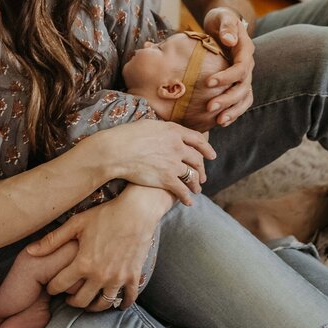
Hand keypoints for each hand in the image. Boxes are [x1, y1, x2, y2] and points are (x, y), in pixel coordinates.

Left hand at [26, 185, 171, 310]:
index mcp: (83, 263)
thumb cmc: (105, 214)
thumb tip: (30, 251)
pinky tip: (116, 303)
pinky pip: (127, 298)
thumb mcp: (76, 224)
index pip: (60, 286)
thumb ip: (52, 240)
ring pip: (102, 304)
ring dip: (93, 306)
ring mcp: (117, 277)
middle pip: (80, 301)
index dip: (52, 288)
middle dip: (70, 302)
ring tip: (88, 302)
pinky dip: (121, 304)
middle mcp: (99, 275)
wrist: (137, 210)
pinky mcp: (133, 276)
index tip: (52, 286)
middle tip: (68, 297)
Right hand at [94, 120, 214, 204]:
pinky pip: (182, 190)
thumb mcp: (148, 125)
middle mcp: (177, 146)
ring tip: (197, 188)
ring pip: (192, 175)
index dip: (206, 148)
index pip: (197, 139)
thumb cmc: (126, 136)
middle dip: (202, 168)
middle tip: (203, 175)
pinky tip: (188, 202)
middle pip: (197, 158)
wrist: (116, 151)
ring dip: (196, 183)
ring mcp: (173, 163)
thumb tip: (167, 131)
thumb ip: (162, 129)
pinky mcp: (167, 179)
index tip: (212, 154)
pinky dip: (187, 197)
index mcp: (174, 131)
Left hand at [201, 7, 254, 127]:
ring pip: (244, 97)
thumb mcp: (223, 16)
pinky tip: (220, 122)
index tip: (208, 83)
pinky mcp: (238, 83)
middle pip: (243, 87)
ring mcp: (244, 76)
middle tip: (210, 107)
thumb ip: (226, 26)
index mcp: (246, 50)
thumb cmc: (221, 19)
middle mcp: (248, 65)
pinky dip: (233, 111)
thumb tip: (229, 40)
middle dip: (228, 99)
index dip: (227, 77)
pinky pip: (240, 101)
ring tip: (219, 121)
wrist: (224, 25)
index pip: (241, 67)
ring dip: (233, 110)